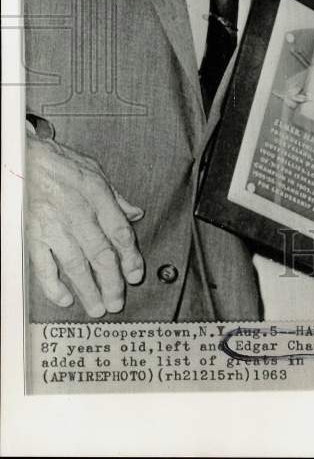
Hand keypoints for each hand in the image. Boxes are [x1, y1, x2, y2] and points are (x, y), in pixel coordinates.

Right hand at [25, 128, 144, 316]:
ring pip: (76, 265)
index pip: (119, 233)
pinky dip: (54, 285)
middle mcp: (78, 215)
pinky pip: (44, 266)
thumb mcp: (97, 172)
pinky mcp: (33, 236)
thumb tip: (135, 214)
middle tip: (118, 302)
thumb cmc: (61, 164)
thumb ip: (117, 198)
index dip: (130, 257)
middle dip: (112, 282)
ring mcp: (54, 228)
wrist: (26, 159)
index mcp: (98, 198)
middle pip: (100, 254)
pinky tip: (65, 298)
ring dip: (88, 290)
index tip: (135, 275)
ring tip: (98, 307)